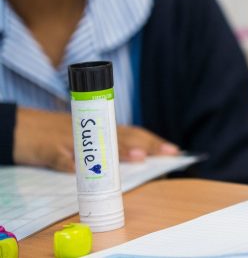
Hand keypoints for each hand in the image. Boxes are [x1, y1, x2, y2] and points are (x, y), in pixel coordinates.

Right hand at [14, 107, 178, 171]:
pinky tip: (78, 170)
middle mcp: (90, 130)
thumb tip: (139, 157)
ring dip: (116, 150)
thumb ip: (109, 146)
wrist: (22, 127)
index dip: (153, 141)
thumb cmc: (59, 133)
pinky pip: (59, 157)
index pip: (133, 133)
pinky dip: (68, 162)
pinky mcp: (47, 148)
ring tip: (136, 157)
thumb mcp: (86, 137)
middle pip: (122, 135)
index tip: (174, 150)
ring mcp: (70, 138)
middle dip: (145, 144)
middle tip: (164, 153)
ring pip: (95, 144)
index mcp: (102, 128)